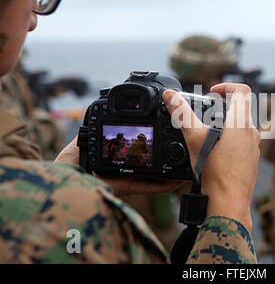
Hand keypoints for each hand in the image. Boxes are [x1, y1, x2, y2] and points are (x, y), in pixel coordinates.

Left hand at [55, 137, 183, 196]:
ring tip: (183, 162)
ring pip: (152, 174)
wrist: (63, 188)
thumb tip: (100, 112)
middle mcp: (120, 168)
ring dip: (168, 170)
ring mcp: (125, 180)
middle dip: (163, 155)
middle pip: (147, 161)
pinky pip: (148, 186)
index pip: (133, 150)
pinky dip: (164, 185)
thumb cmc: (66, 167)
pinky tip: (177, 179)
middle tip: (178, 148)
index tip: (160, 132)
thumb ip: (93, 130)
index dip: (147, 144)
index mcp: (110, 157)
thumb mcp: (80, 142)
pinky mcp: (126, 189)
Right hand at [163, 83, 259, 231]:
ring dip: (226, 123)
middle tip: (206, 111)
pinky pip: (243, 142)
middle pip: (242, 108)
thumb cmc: (213, 171)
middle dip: (223, 105)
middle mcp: (252, 132)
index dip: (226, 86)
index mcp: (241, 121)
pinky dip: (230, 139)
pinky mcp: (251, 161)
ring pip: (242, 126)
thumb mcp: (193, 137)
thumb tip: (170, 95)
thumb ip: (181, 113)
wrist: (227, 203)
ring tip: (207, 132)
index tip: (212, 92)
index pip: (242, 90)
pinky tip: (214, 152)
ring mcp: (254, 147)